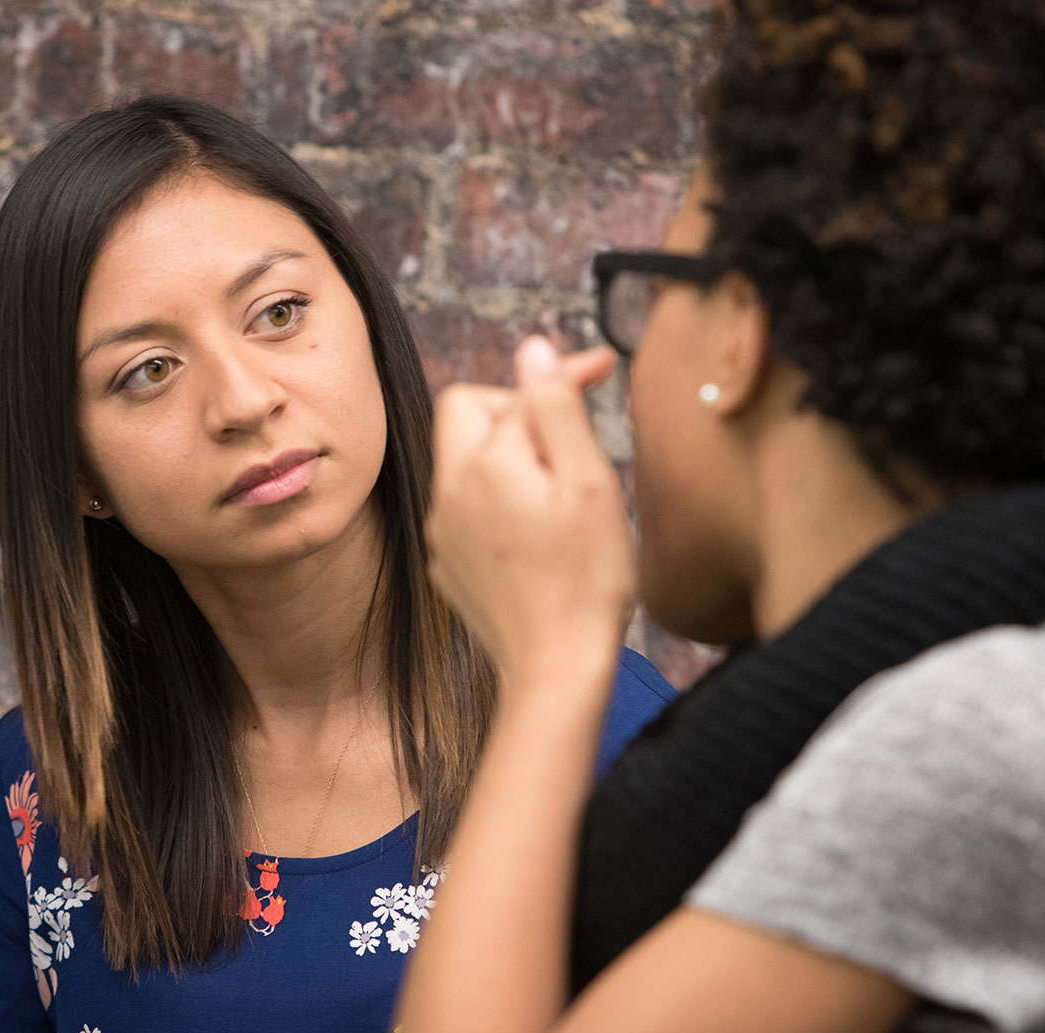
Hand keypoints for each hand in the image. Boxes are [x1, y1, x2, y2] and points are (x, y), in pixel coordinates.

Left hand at [428, 337, 635, 683]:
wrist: (556, 670)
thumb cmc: (586, 579)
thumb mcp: (588, 482)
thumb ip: (555, 408)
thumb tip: (532, 350)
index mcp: (485, 463)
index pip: (512, 390)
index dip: (559, 374)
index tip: (600, 371)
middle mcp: (449, 492)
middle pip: (470, 416)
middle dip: (520, 411)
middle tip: (573, 432)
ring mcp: (443, 533)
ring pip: (469, 465)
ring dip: (512, 458)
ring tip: (565, 489)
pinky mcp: (450, 566)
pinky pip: (469, 510)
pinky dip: (502, 502)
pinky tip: (541, 531)